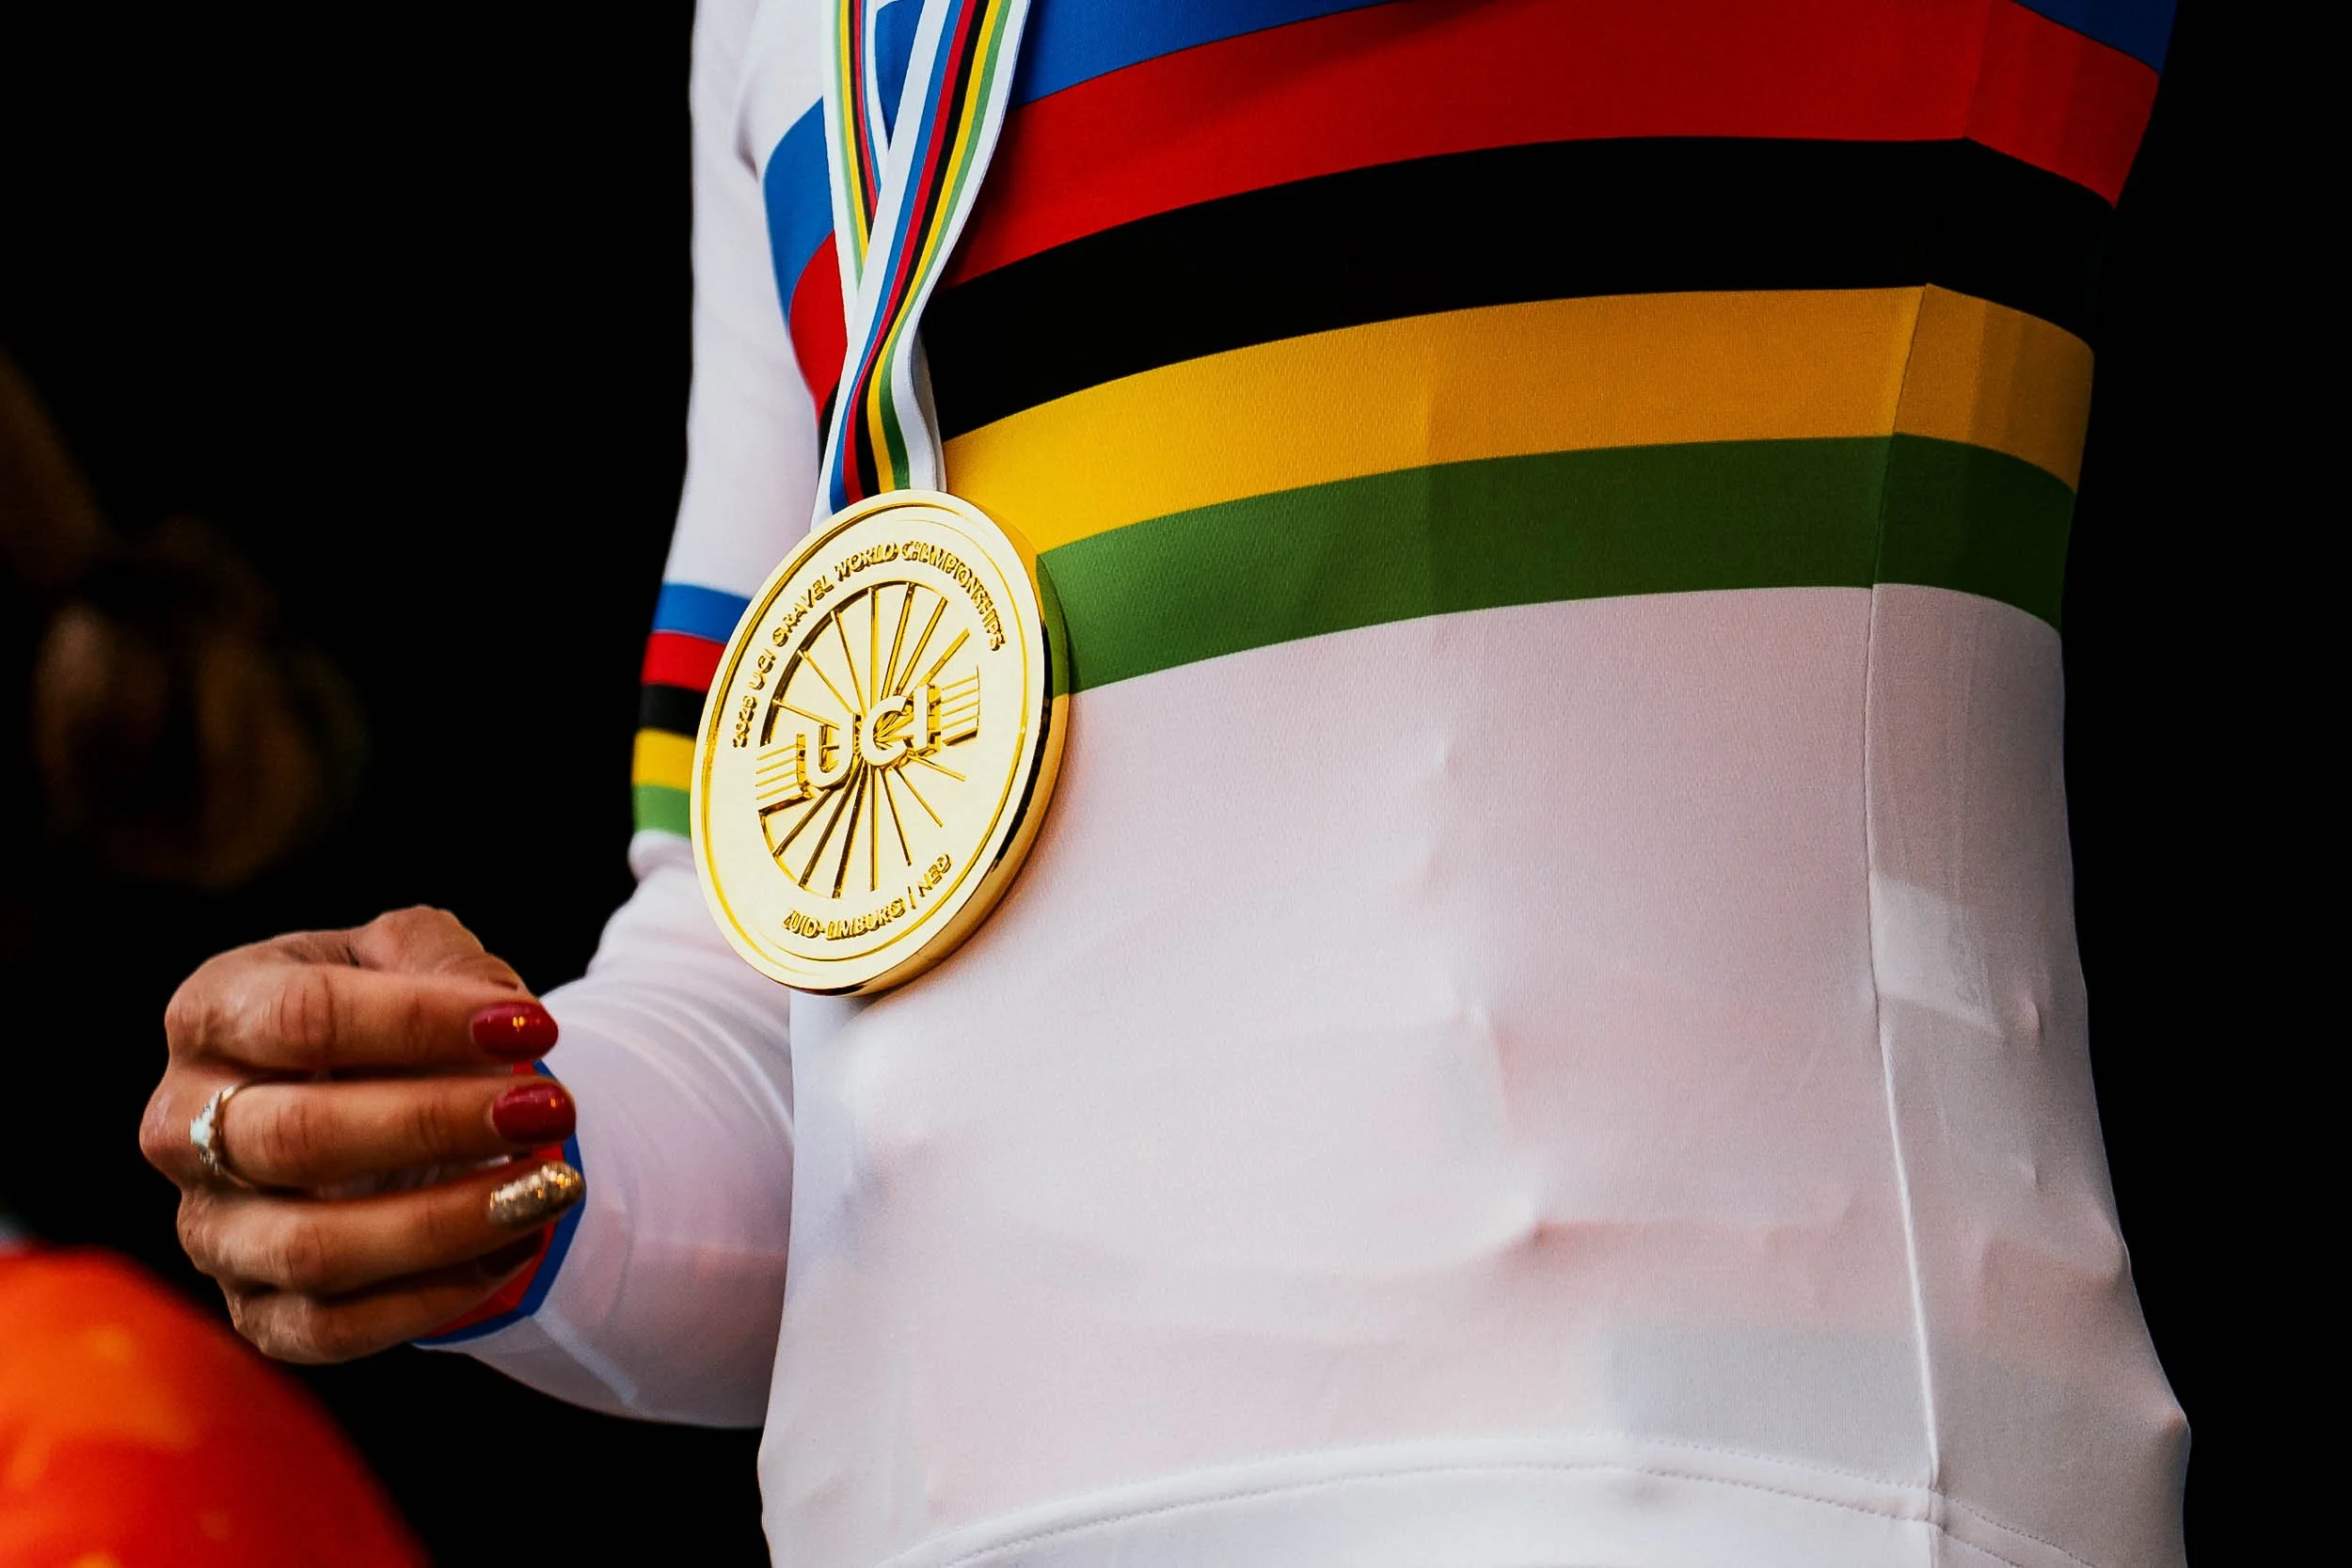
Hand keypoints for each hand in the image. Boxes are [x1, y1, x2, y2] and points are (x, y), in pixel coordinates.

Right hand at [140, 907, 584, 1361]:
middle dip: (438, 1125)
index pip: (303, 1016)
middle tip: (553, 1109)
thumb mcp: (409, 950)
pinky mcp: (254, 1309)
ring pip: (314, 1247)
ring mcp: (211, 1228)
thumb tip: (496, 1014)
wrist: (375, 1097)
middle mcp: (182, 1127)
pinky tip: (518, 1246)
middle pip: (299, 1136)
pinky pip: (333, 1328)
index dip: (421, 1022)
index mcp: (212, 1014)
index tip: (534, 1029)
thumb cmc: (387, 1014)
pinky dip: (435, 1295)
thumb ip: (439, 958)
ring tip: (551, 1187)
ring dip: (447, 1222)